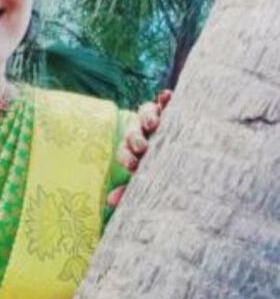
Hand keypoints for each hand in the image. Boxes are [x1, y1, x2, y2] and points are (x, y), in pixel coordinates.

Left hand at [107, 89, 171, 209]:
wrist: (190, 154)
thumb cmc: (164, 171)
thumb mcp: (149, 180)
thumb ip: (132, 189)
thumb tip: (109, 202)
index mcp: (134, 151)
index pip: (124, 152)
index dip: (126, 157)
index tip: (133, 165)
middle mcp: (142, 133)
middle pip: (133, 131)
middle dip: (135, 138)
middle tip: (141, 148)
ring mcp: (155, 118)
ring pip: (145, 112)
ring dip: (147, 117)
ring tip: (153, 124)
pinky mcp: (169, 107)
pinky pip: (164, 100)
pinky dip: (165, 97)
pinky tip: (167, 97)